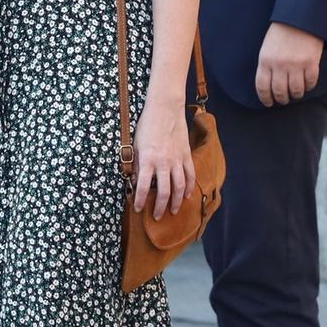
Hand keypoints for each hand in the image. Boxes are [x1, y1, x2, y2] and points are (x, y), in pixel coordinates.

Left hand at [132, 97, 194, 219]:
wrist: (165, 109)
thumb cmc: (147, 125)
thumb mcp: (136, 144)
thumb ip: (137, 164)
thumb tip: (136, 181)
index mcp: (148, 160)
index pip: (144, 187)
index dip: (141, 201)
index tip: (139, 209)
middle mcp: (164, 162)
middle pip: (164, 192)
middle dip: (160, 207)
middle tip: (157, 217)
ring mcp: (177, 159)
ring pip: (180, 187)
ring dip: (177, 202)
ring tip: (174, 211)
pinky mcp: (187, 155)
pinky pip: (190, 175)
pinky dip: (190, 187)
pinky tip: (187, 196)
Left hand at [255, 22, 322, 106]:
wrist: (300, 17)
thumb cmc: (282, 31)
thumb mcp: (267, 47)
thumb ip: (267, 64)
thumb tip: (269, 84)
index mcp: (265, 60)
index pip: (262, 87)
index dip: (265, 98)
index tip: (268, 102)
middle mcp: (279, 65)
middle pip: (279, 92)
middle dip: (281, 99)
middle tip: (284, 100)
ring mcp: (296, 65)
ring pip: (296, 91)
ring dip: (296, 95)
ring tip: (296, 94)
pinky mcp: (311, 63)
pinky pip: (310, 83)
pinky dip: (309, 86)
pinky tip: (307, 85)